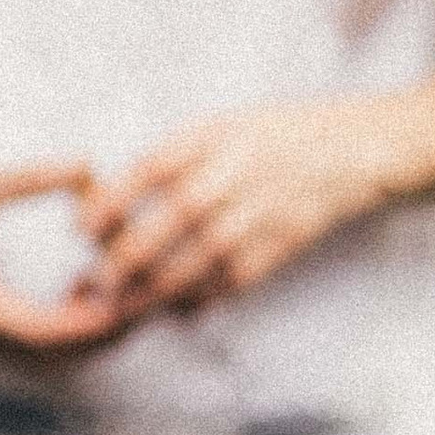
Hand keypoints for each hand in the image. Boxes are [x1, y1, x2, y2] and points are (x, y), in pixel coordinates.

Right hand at [0, 164, 129, 351]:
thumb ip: (25, 178)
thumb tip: (84, 163)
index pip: (30, 328)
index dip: (79, 323)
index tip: (119, 304)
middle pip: (46, 352)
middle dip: (95, 335)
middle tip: (141, 302)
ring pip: (45, 352)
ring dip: (86, 333)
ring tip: (123, 292)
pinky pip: (36, 339)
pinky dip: (69, 325)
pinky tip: (88, 287)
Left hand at [81, 102, 397, 316]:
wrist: (354, 150)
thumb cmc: (280, 134)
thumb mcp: (224, 125)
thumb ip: (177, 156)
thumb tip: (118, 195)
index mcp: (214, 138)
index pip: (147, 172)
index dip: (108, 203)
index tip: (80, 230)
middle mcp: (235, 176)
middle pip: (167, 222)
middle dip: (124, 258)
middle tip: (96, 281)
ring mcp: (260, 214)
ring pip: (197, 262)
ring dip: (155, 290)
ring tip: (125, 307)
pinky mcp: (281, 245)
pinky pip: (231, 281)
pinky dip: (200, 299)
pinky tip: (178, 309)